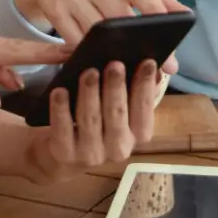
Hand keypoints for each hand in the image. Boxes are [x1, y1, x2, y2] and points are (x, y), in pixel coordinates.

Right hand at [14, 0, 186, 54]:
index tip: (170, 37)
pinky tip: (101, 59)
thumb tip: (186, 14)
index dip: (155, 13)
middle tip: (159, 64)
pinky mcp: (56, 11)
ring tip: (132, 66)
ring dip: (114, 51)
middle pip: (119, 17)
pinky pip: (76, 39)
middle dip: (139, 42)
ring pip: (97, 32)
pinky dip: (90, 51)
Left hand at [24, 59, 158, 183]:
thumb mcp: (122, 107)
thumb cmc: (100, 121)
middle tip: (114, 64)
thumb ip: (141, 89)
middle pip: (117, 115)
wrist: (65, 155)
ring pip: (91, 120)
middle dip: (116, 88)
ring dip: (90, 94)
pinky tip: (59, 91)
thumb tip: (159, 68)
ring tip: (88, 72)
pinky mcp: (66, 154)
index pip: (145, 111)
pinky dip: (61, 110)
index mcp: (137, 135)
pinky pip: (63, 130)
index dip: (146, 87)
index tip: (147, 62)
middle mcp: (119, 148)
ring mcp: (91, 154)